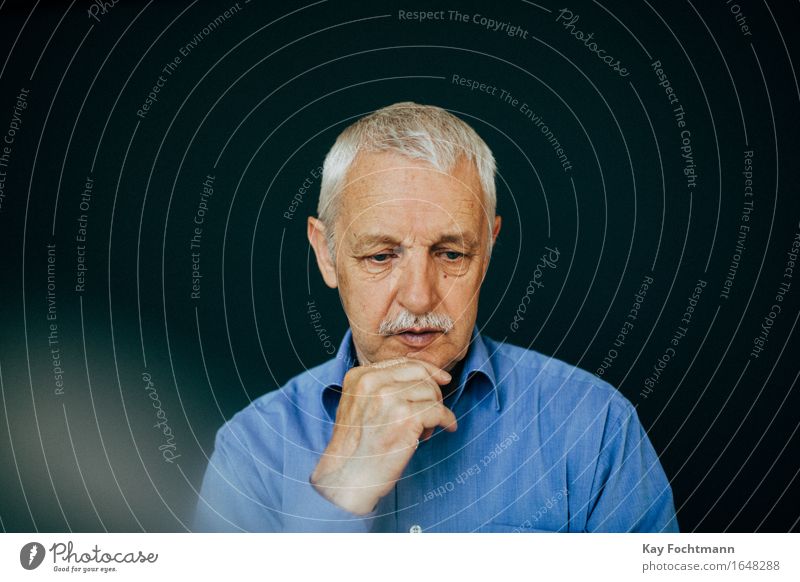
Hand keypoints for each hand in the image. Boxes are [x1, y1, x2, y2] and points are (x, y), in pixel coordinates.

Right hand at [310, 357, 457, 514]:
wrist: (347, 478)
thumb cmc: (356, 449)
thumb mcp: (359, 406)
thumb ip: (382, 388)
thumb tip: (423, 377)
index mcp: (360, 377)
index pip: (403, 363)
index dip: (427, 370)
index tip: (442, 378)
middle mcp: (372, 383)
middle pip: (420, 374)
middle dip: (433, 392)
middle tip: (433, 411)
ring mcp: (389, 399)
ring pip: (431, 393)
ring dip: (435, 411)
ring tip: (424, 431)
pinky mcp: (405, 417)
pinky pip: (439, 410)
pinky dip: (447, 420)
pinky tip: (447, 428)